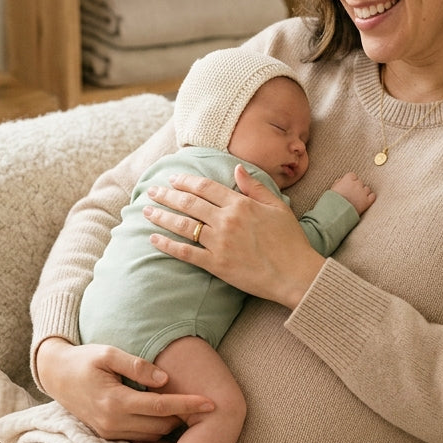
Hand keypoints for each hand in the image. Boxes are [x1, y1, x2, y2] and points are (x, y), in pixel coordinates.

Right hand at [35, 337, 213, 440]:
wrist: (56, 375)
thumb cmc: (85, 360)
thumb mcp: (108, 353)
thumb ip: (136, 365)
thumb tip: (164, 379)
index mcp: (114, 402)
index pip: (160, 407)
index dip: (188, 405)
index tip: (211, 403)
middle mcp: (112, 423)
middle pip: (160, 425)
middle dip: (183, 416)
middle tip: (204, 403)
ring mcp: (109, 433)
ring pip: (153, 436)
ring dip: (170, 425)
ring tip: (187, 409)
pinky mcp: (108, 436)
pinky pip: (141, 439)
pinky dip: (156, 430)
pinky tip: (166, 417)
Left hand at [143, 164, 325, 309]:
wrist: (295, 274)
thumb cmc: (290, 240)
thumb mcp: (277, 206)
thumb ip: (254, 187)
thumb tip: (236, 169)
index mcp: (240, 204)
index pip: (205, 187)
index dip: (185, 181)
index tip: (172, 179)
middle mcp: (226, 220)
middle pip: (189, 203)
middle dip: (167, 195)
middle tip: (152, 190)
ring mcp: (219, 243)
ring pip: (183, 225)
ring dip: (162, 216)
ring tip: (147, 211)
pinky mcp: (216, 264)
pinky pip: (186, 253)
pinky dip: (167, 245)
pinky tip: (153, 239)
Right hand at [333, 171, 376, 214]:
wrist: (336, 213)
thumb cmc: (332, 201)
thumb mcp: (332, 189)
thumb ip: (339, 182)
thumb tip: (341, 180)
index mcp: (348, 179)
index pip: (353, 176)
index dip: (350, 181)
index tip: (347, 186)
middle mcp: (357, 184)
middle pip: (360, 182)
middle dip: (356, 187)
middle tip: (351, 194)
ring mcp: (363, 193)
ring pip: (367, 189)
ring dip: (363, 192)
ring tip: (357, 199)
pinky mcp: (367, 201)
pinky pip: (372, 196)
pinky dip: (370, 197)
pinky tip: (365, 201)